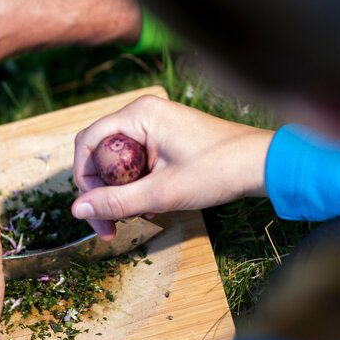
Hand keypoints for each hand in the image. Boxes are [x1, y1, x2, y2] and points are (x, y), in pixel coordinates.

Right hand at [72, 96, 275, 238]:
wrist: (262, 165)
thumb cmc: (219, 171)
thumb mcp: (162, 193)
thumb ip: (116, 202)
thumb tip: (76, 210)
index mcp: (139, 114)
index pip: (88, 142)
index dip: (83, 178)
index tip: (90, 210)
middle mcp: (143, 114)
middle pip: (100, 153)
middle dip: (100, 191)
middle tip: (108, 226)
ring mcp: (155, 125)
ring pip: (117, 162)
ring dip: (118, 192)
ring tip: (133, 218)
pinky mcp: (164, 139)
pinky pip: (135, 162)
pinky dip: (135, 186)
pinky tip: (147, 207)